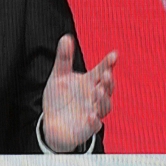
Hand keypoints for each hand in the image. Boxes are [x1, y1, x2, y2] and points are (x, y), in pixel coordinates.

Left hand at [42, 35, 116, 151]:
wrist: (51, 123)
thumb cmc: (59, 98)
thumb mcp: (59, 76)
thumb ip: (64, 58)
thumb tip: (66, 37)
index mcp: (90, 82)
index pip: (102, 70)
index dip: (108, 63)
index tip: (114, 55)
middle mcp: (95, 96)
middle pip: (107, 88)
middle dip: (109, 82)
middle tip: (106, 74)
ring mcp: (93, 112)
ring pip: (105, 106)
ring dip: (104, 99)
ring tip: (98, 91)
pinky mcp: (87, 127)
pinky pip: (95, 125)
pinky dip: (94, 120)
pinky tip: (91, 115)